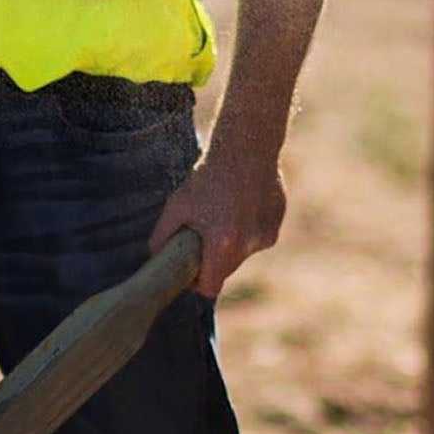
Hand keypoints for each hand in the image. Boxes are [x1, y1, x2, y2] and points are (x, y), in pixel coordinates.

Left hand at [148, 148, 285, 297]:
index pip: (210, 287)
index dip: (197, 281)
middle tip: (205, 230)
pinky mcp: (276, 222)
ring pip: (243, 251)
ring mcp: (266, 234)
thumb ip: (162, 238)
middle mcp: (249, 245)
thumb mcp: (176, 205)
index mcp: (223, 245)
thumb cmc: (206, 176)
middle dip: (215, 257)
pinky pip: (258, 235)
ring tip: (224, 209)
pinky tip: (241, 200)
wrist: (245, 146)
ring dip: (233, 240)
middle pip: (227, 269)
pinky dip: (248, 225)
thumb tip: (157, 258)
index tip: (193, 265)